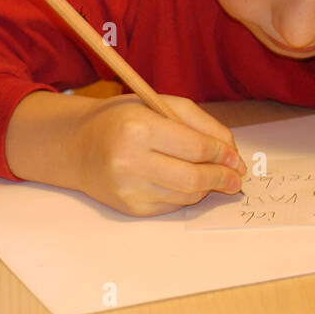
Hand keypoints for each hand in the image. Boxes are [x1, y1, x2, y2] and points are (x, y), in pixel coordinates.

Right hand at [74, 93, 248, 216]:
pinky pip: (172, 206)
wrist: (78, 146)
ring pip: (186, 196)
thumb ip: (200, 123)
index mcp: (139, 128)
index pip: (196, 148)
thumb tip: (232, 153)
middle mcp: (130, 161)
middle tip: (236, 177)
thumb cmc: (124, 120)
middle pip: (194, 178)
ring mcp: (128, 189)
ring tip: (213, 177)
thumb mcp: (159, 105)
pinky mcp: (129, 208)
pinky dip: (186, 195)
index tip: (236, 158)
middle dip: (222, 178)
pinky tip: (185, 183)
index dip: (223, 155)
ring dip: (207, 188)